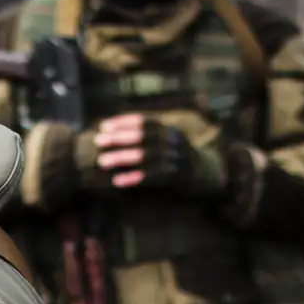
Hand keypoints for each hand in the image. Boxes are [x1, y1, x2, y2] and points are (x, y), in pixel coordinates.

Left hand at [88, 113, 226, 194]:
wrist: (206, 176)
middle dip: (118, 138)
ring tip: (102, 161)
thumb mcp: (167, 141)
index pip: (144, 122)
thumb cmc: (176, 158)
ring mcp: (176, 159)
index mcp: (170, 130)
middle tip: (98, 141)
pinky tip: (117, 181)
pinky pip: (152, 177)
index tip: (103, 126)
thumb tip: (116, 131)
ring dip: (121, 158)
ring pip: (145, 157)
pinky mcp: (176, 177)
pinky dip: (133, 178)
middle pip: (143, 138)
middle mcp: (174, 142)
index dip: (123, 123)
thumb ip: (148, 136)